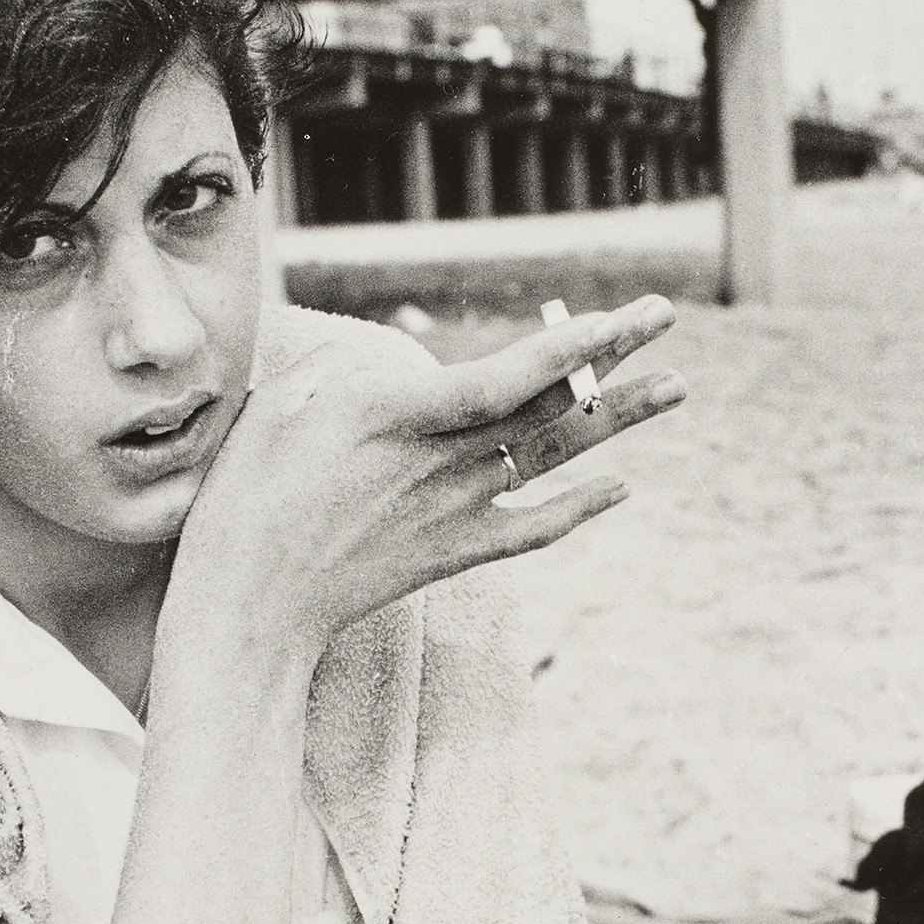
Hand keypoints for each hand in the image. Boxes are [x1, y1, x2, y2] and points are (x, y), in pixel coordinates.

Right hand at [176, 294, 683, 648]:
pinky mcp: (454, 552)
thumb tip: (392, 365)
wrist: (251, 607)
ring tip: (677, 387)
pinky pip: (535, 529)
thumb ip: (342, 370)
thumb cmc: (246, 499)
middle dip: (612, 356)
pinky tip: (621, 489)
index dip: (562, 349)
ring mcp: (454, 510)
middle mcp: (439, 460)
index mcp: (394, 415)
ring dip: (620, 419)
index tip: (612, 319)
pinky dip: (581, 508)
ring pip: (555, 455)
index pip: (501, 378)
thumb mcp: (277, 407)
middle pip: (545, 403)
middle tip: (665, 315)